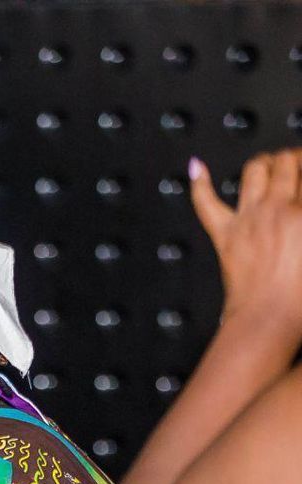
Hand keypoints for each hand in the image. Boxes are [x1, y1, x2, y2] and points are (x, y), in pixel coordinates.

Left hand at [191, 149, 301, 335]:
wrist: (268, 320)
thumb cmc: (300, 297)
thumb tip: (301, 211)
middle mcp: (278, 208)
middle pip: (287, 162)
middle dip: (295, 156)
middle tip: (300, 162)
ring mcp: (248, 219)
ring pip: (255, 170)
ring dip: (265, 161)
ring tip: (271, 162)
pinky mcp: (224, 234)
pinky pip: (206, 203)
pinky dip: (200, 183)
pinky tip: (198, 167)